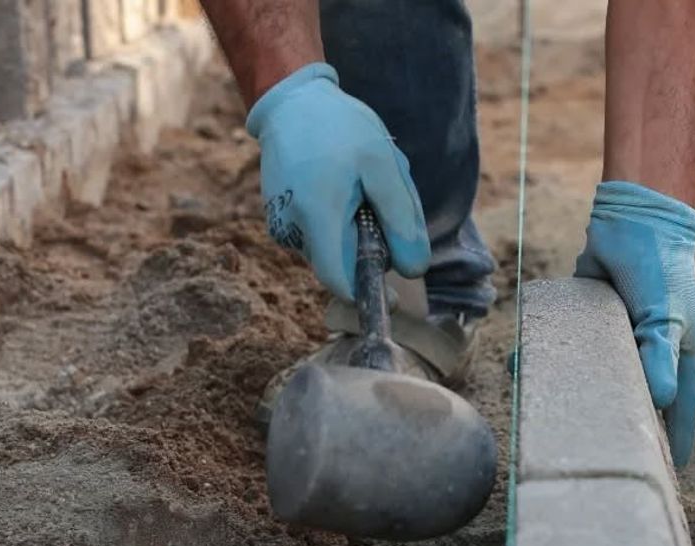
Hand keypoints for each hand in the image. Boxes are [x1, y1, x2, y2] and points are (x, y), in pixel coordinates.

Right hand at [246, 63, 428, 299]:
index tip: (394, 295)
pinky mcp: (280, 216)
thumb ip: (402, 220)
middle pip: (342, 263)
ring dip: (356, 228)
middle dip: (370, 244)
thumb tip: (414, 270)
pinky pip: (321, 233)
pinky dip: (340, 218)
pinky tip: (342, 183)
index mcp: (317, 216)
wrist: (292, 101)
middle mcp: (291, 228)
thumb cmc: (340, 128)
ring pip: (334, 248)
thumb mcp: (383, 165)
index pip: (339, 282)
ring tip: (359, 182)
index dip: (367, 294)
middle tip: (381, 197)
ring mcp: (282, 224)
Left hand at [575, 181, 694, 467]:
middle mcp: (652, 353)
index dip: (672, 442)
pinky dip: (555, 362)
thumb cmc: (660, 268)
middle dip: (622, 428)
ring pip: (601, 378)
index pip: (680, 411)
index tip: (663, 476)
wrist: (632, 218)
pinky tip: (529, 376)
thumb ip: (659, 355)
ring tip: (558, 424)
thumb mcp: (664, 315)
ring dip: (581, 397)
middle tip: (602, 461)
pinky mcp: (591, 322)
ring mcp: (621, 339)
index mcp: (681, 358)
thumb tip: (662, 400)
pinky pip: (573, 349)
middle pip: (639, 401)